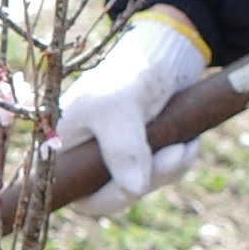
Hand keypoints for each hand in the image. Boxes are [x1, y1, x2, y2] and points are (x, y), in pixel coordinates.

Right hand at [55, 15, 212, 215]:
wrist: (163, 52)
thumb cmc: (128, 72)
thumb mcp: (119, 107)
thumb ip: (123, 149)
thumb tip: (134, 190)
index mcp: (62, 145)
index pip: (71, 192)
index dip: (103, 197)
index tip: (134, 187)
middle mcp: (83, 156)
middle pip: (112, 196)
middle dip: (147, 179)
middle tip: (173, 154)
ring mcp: (112, 158)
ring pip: (141, 187)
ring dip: (168, 169)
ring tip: (183, 141)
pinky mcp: (139, 156)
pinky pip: (160, 176)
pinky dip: (177, 162)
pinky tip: (186, 141)